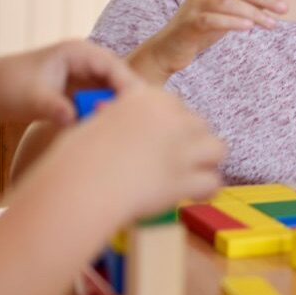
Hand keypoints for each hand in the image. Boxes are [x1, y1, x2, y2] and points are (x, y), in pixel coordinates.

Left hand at [0, 40, 142, 124]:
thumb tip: (72, 119)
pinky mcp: (84, 90)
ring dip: (119, 108)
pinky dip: (107, 114)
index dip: (128, 85)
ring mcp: (87, 75)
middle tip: (142, 124)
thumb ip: (54, 107)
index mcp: (78, 52)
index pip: (113, 66)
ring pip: (114, 91)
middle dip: (130, 99)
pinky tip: (111, 132)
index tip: (138, 107)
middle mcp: (88, 61)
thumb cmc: (11, 87)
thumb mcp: (32, 99)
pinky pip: (103, 101)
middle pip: (120, 78)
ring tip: (129, 131)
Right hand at [34, 84, 224, 219]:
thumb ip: (119, 120)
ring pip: (218, 148)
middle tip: (177, 160)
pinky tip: (195, 196)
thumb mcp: (97, 124)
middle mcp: (171, 118)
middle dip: (191, 141)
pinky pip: (213, 182)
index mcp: (148, 98)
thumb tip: (118, 124)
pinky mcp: (185, 178)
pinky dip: (205, 190)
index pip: (176, 106)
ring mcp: (182, 148)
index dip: (171, 125)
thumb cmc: (77, 158)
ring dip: (207, 161)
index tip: (163, 140)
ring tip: (193, 174)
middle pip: (200, 124)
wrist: (79, 184)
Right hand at [129, 0, 287, 81]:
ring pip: (226, 2)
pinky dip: (232, 22)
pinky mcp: (189, 24)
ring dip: (253, 12)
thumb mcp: (225, 15)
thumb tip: (272, 4)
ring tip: (271, 24)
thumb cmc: (199, 31)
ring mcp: (194, 6)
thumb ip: (244, 7)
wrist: (167, 50)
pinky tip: (248, 28)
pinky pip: (212, 19)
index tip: (282, 5)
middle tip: (283, 11)